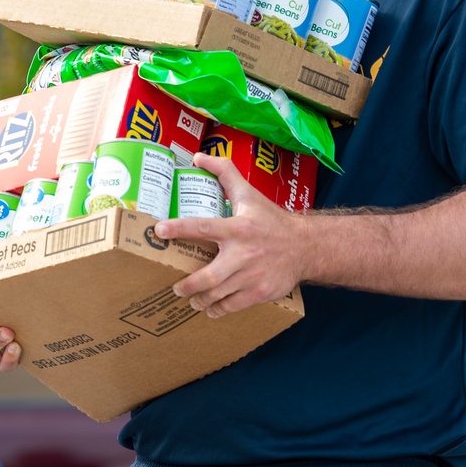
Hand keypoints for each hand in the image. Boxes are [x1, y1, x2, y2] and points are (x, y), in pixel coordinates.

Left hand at [154, 154, 307, 317]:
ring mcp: (252, 276)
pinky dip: (218, 309)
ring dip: (200, 300)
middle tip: (176, 288)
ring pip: (218, 295)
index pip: (202, 227)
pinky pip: (232, 306)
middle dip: (187, 285)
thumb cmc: (272, 220)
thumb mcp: (249, 194)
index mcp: (238, 228)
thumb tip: (199, 157)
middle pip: (208, 277)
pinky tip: (211, 308)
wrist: (306, 247)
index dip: (178, 228)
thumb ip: (225, 173)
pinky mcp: (261, 292)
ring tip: (192, 300)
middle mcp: (244, 254)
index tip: (159, 230)